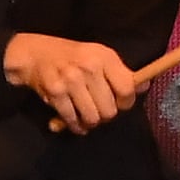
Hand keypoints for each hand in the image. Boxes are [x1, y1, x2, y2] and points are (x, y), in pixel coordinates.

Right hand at [3, 33, 138, 134]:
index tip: (119, 103)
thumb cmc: (72, 57)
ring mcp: (71, 80)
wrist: (33, 53)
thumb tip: (146, 85)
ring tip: (85, 114)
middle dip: (106, 115)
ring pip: (93, 119)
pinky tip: (73, 120)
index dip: (126, 103)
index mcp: (104, 56)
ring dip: (90, 122)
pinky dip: (75, 126)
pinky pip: (73, 120)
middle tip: (98, 109)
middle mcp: (89, 66)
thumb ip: (121, 73)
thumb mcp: (99, 57)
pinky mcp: (55, 92)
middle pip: (110, 110)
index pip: (127, 89)